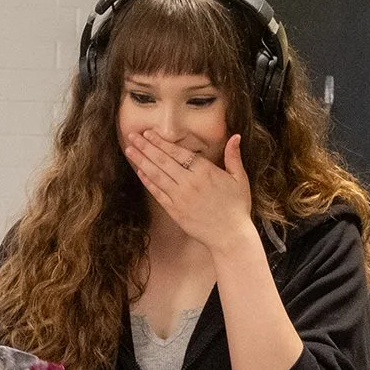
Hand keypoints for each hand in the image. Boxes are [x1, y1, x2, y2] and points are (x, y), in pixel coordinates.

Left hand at [124, 130, 255, 254]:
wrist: (229, 236)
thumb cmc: (237, 207)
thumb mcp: (240, 179)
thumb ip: (234, 156)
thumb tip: (235, 136)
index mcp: (205, 171)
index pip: (178, 152)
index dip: (161, 142)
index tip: (148, 133)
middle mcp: (189, 182)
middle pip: (163, 161)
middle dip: (145, 147)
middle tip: (131, 136)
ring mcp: (180, 197)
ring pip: (157, 175)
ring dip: (141, 161)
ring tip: (129, 151)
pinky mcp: (174, 211)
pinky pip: (158, 193)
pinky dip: (147, 182)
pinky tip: (139, 172)